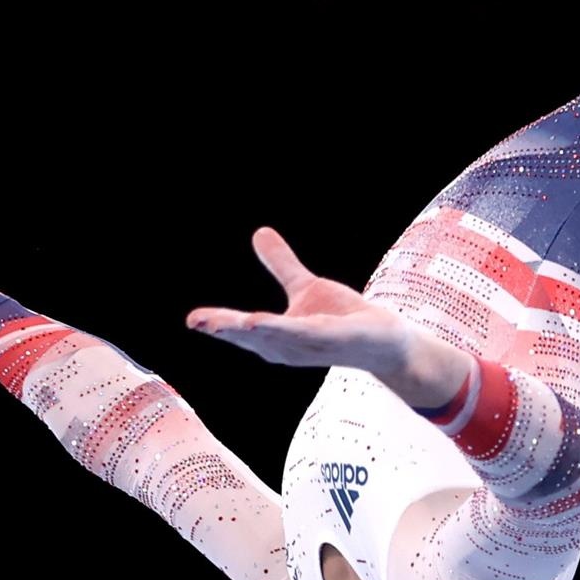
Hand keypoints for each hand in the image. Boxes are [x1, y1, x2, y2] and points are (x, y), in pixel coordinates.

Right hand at [188, 228, 421, 384]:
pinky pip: (308, 334)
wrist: (386, 339)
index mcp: (277, 336)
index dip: (218, 325)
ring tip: (230, 323)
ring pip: (278, 338)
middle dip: (226, 330)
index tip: (192, 320)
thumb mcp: (306, 287)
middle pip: (252, 337)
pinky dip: (288, 330)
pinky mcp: (335, 339)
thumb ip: (281, 264)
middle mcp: (290, 347)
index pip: (242, 331)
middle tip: (198, 321)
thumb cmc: (343, 318)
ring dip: (254, 332)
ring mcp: (313, 346)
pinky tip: (269, 323)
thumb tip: (259, 233)